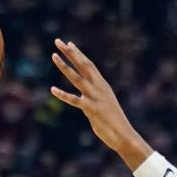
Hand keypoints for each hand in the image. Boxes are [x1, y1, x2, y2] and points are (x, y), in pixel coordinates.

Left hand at [50, 39, 149, 165]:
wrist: (124, 135)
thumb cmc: (115, 122)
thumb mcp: (106, 104)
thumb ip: (95, 97)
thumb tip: (85, 97)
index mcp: (103, 86)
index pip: (89, 65)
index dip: (79, 54)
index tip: (69, 44)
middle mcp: (99, 88)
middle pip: (83, 66)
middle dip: (70, 53)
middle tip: (58, 41)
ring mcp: (95, 98)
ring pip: (76, 78)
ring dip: (64, 66)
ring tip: (53, 56)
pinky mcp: (91, 109)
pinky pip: (74, 100)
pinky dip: (63, 95)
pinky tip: (52, 90)